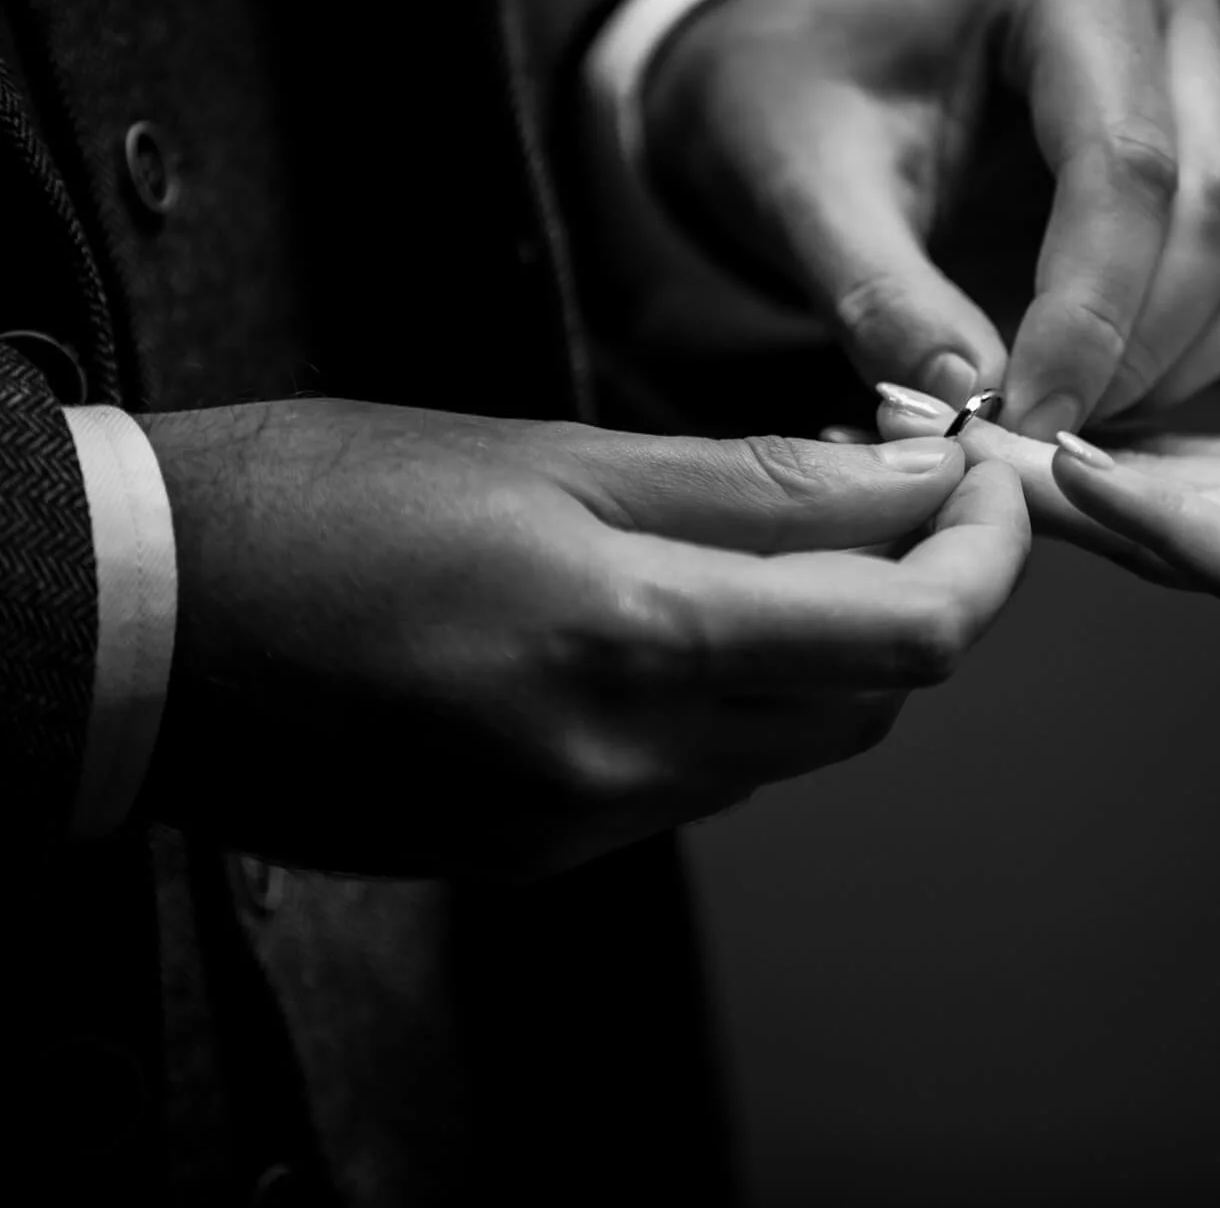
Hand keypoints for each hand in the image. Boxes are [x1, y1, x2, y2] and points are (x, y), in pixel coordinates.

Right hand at [138, 400, 1027, 876]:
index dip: (988, 551)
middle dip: (926, 597)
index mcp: (628, 636)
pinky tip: (689, 623)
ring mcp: (581, 824)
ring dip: (834, 648)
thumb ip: (756, 482)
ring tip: (796, 544)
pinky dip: (738, 699)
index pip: (908, 629)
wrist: (138, 627)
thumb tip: (909, 476)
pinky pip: (703, 781)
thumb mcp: (549, 451)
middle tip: (913, 498)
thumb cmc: (319, 502)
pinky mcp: (543, 854)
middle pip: (875, 702)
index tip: (997, 482)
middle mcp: (620, 760)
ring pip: (795, 745)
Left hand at [645, 0, 1219, 436]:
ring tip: (1082, 415)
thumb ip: (874, 296)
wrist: (823, 82)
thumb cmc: (803, 111)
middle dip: (1144, 356)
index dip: (1089, 319)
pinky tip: (1165, 388)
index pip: (1127, 166)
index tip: (1026, 423)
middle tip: (1046, 436)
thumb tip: (965, 403)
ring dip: (1204, 364)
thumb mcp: (798, 193)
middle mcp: (1178, 6)